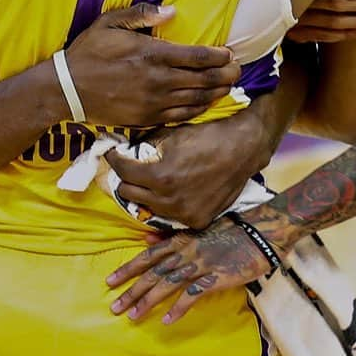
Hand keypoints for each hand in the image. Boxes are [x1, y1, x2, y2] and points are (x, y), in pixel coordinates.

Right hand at [66, 3, 240, 126]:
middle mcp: (157, 80)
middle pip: (202, 80)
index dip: (218, 57)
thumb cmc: (89, 51)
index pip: (197, 57)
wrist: (67, 89)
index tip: (230, 54)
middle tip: (239, 71)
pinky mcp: (147, 118)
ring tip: (229, 87)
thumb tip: (172, 11)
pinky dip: (197, 110)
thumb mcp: (110, 22)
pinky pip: (180, 115)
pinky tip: (205, 104)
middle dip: (225, 75)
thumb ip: (142, 14)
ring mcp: (153, 102)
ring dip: (216, 93)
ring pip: (195, 99)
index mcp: (151, 54)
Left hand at [106, 112, 267, 229]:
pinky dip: (166, 203)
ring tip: (150, 179)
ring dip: (144, 192)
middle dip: (125, 177)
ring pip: (147, 207)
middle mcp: (168, 199)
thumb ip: (144, 145)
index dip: (114, 158)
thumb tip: (125, 148)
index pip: (122, 170)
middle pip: (128, 192)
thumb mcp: (171, 134)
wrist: (242, 148)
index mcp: (159, 175)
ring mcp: (183, 214)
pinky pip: (170, 215)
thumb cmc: (206, 135)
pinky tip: (172, 190)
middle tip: (129, 166)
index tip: (112, 152)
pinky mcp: (197, 221)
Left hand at [106, 215, 276, 323]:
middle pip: (153, 272)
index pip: (148, 255)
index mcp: (181, 239)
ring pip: (167, 284)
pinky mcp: (214, 277)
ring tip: (133, 316)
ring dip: (148, 301)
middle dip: (132, 290)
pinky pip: (192, 294)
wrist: (257, 233)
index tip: (110, 281)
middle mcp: (185, 251)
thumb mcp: (197, 228)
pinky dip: (179, 307)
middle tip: (114, 306)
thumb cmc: (228, 230)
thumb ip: (171, 236)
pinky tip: (167, 320)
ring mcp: (199, 264)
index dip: (128, 268)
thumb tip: (147, 238)